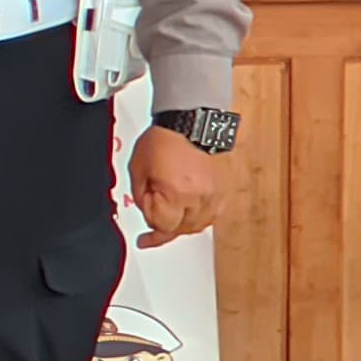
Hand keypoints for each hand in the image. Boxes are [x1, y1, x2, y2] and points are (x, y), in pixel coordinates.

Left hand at [130, 124, 228, 244]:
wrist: (189, 124)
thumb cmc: (163, 141)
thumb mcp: (138, 170)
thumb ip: (142, 198)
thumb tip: (148, 217)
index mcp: (176, 192)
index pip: (163, 226)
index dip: (150, 226)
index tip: (143, 236)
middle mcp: (199, 196)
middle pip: (181, 229)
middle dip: (165, 229)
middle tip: (154, 229)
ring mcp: (214, 195)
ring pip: (199, 226)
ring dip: (183, 227)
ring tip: (170, 222)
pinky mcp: (222, 192)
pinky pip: (212, 216)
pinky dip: (199, 219)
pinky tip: (188, 215)